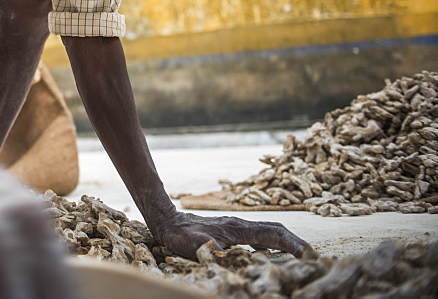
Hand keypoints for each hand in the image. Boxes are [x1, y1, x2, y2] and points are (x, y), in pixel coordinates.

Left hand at [152, 211, 309, 258]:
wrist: (167, 221)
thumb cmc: (181, 235)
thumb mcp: (199, 246)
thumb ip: (218, 251)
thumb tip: (235, 259)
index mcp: (238, 229)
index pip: (273, 234)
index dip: (293, 244)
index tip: (309, 256)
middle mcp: (241, 226)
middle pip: (276, 230)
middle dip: (295, 243)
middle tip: (311, 258)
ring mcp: (236, 227)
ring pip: (268, 232)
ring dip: (284, 243)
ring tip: (297, 258)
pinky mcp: (230, 231)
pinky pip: (258, 236)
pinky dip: (270, 244)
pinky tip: (269, 255)